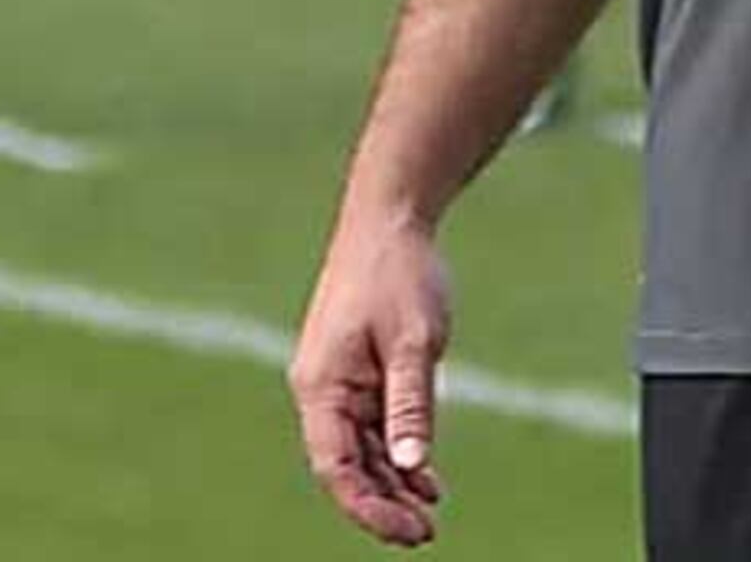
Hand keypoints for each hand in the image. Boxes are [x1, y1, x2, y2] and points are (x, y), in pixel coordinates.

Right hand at [288, 210, 451, 545]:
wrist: (390, 220)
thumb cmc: (398, 275)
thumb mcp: (415, 343)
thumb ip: (411, 407)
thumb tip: (411, 469)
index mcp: (322, 384)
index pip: (334, 466)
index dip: (367, 507)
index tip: (409, 531)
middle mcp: (322, 389)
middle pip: (345, 467)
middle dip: (381, 505)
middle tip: (427, 534)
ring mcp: (339, 383)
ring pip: (359, 452)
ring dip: (390, 485)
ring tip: (428, 516)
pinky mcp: (359, 374)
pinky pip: (371, 428)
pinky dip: (396, 456)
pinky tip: (426, 481)